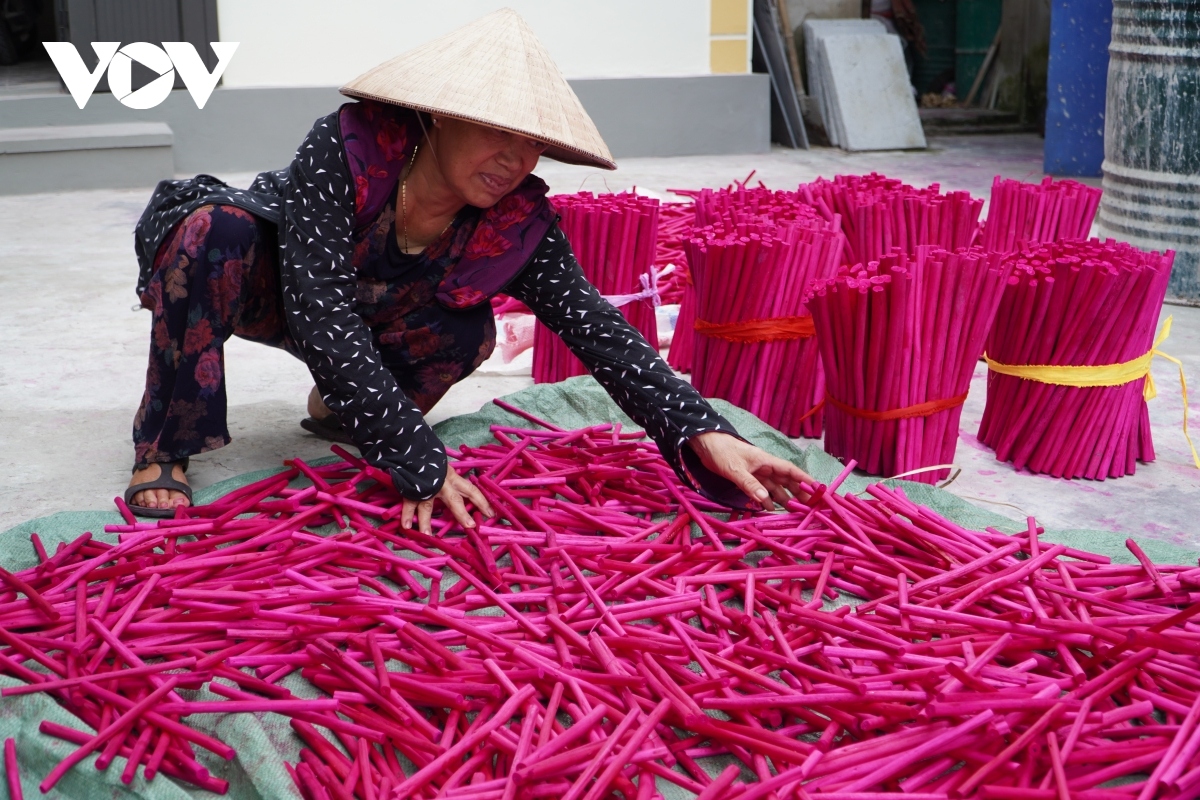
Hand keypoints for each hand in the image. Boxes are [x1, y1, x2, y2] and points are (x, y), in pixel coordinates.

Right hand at [400, 468, 494, 533]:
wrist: (413, 449)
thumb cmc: (432, 461)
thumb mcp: (447, 469)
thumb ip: (454, 481)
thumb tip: (464, 494)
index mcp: (453, 478)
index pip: (472, 491)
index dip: (482, 502)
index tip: (491, 514)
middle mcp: (442, 485)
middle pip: (454, 500)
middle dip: (462, 514)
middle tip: (470, 526)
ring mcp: (426, 489)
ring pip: (427, 507)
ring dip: (426, 522)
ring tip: (427, 536)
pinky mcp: (412, 491)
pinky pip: (409, 504)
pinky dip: (406, 515)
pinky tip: (405, 526)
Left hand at [687, 432, 811, 510]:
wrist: (705, 444)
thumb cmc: (722, 452)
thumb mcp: (735, 469)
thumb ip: (750, 484)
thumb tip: (765, 499)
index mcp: (766, 461)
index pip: (791, 470)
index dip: (805, 479)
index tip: (818, 489)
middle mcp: (764, 467)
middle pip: (786, 480)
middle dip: (799, 492)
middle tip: (810, 506)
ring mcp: (756, 472)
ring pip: (775, 486)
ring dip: (783, 498)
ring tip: (793, 511)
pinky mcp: (747, 477)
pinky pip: (761, 490)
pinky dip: (766, 499)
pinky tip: (769, 509)